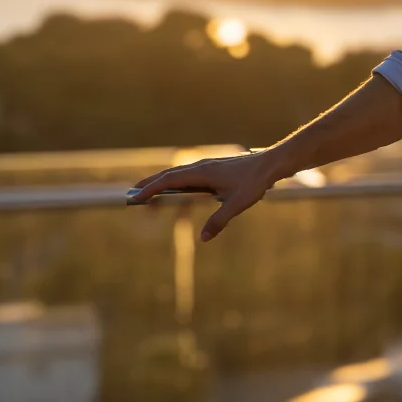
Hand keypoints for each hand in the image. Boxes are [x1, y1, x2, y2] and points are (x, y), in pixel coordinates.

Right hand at [129, 148, 289, 241]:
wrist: (269, 164)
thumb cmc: (254, 182)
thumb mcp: (237, 204)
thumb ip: (220, 220)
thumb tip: (204, 237)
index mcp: (202, 172)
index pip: (169, 180)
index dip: (151, 188)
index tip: (135, 197)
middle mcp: (200, 166)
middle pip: (169, 174)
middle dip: (149, 183)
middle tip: (131, 193)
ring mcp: (206, 166)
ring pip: (178, 173)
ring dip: (161, 181)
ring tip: (147, 191)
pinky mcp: (212, 168)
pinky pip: (187, 174)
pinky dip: (174, 181)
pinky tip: (174, 188)